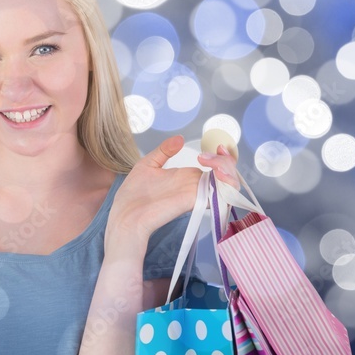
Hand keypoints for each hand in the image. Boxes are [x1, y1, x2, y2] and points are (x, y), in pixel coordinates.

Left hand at [109, 135, 239, 241]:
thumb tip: (180, 138)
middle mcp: (195, 185)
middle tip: (209, 156)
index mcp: (186, 176)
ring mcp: (197, 194)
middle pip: (226, 172)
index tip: (217, 147)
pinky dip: (227, 186)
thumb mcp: (147, 165)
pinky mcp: (195, 202)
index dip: (222, 156)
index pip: (214, 166)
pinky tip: (218, 175)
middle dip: (226, 160)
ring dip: (229, 170)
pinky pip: (221, 196)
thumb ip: (164, 151)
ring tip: (216, 166)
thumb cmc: (133, 196)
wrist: (125, 215)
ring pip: (228, 184)